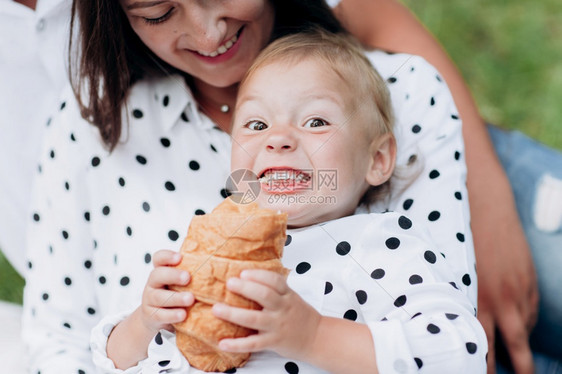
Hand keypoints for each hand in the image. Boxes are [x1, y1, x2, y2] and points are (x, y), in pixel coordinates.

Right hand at [140, 249, 194, 333]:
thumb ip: (194, 272)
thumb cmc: (177, 294)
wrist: (159, 318)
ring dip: (175, 298)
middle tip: (187, 277)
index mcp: (162, 270)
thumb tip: (220, 263)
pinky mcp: (151, 316)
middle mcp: (153, 283)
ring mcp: (149, 299)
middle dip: (173, 275)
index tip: (180, 257)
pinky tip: (183, 315)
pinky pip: (160, 315)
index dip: (167, 256)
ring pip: (159, 296)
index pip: (159, 258)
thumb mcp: (182, 282)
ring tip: (190, 299)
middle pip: (157, 275)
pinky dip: (172, 315)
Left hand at [211, 269, 321, 359]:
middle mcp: (282, 308)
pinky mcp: (273, 342)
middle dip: (246, 288)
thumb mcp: (291, 296)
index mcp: (287, 295)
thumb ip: (275, 288)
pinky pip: (253, 344)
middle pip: (264, 296)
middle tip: (229, 283)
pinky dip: (236, 345)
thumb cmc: (300, 314)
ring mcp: (277, 326)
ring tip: (216, 309)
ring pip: (254, 319)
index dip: (258, 275)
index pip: (274, 281)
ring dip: (233, 314)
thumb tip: (248, 275)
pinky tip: (222, 343)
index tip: (243, 272)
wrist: (316, 338)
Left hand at [474, 210, 538, 373]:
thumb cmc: (460, 242)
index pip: (483, 344)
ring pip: (525, 329)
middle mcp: (501, 300)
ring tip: (518, 360)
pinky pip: (531, 310)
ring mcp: (519, 291)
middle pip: (515, 345)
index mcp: (477, 300)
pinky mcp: (530, 281)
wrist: (486, 210)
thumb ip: (460, 300)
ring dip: (520, 344)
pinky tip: (519, 325)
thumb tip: (460, 323)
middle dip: (519, 369)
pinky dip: (525, 321)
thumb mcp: (455, 275)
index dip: (483, 365)